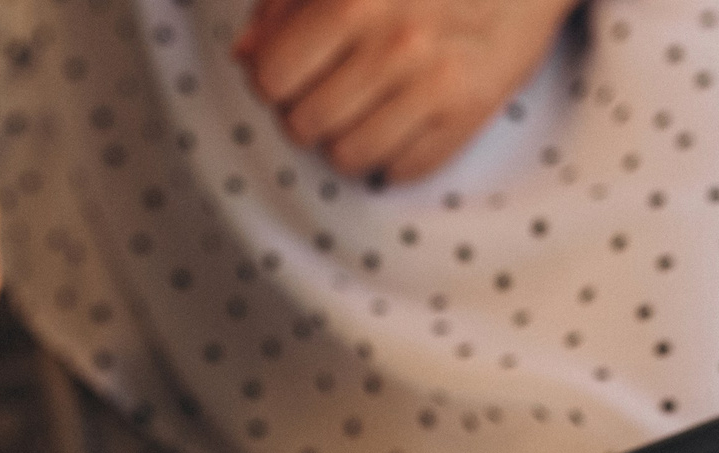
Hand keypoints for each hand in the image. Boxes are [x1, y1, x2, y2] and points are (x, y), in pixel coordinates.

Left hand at [233, 0, 580, 183]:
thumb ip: (287, 0)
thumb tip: (246, 55)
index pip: (269, 79)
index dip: (272, 79)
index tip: (291, 70)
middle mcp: (393, 43)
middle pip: (302, 125)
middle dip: (306, 111)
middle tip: (332, 89)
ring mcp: (435, 82)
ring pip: (346, 157)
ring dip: (346, 139)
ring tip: (366, 108)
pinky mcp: (472, 112)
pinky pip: (402, 170)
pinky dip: (393, 154)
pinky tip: (403, 120)